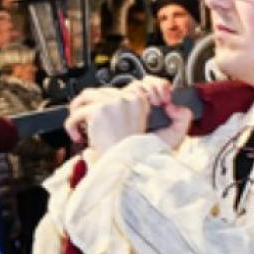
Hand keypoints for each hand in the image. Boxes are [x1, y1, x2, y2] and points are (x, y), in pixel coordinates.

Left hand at [68, 78, 187, 152]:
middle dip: (95, 106)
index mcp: (142, 103)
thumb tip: (177, 107)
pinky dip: (72, 125)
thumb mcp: (173, 138)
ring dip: (80, 108)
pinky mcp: (98, 110)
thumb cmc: (147, 158)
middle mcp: (127, 99)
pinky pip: (78, 112)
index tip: (112, 112)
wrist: (131, 167)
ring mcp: (112, 102)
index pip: (133, 85)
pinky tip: (78, 137)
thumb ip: (182, 120)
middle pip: (105, 90)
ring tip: (79, 121)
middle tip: (91, 122)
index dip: (122, 96)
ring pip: (87, 95)